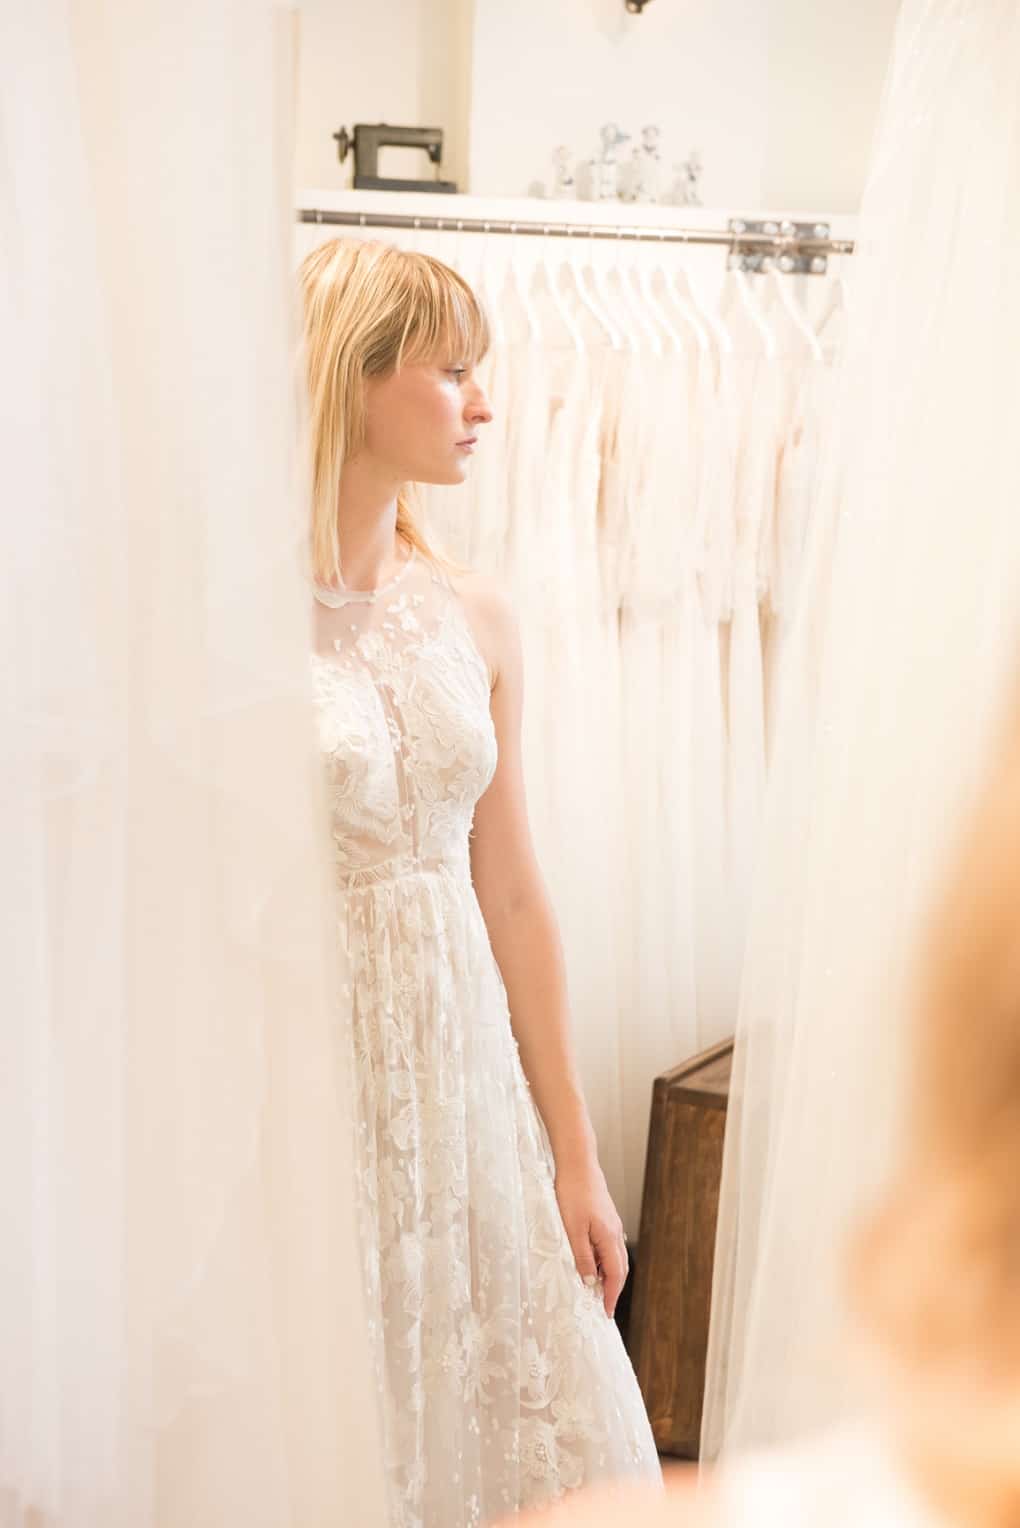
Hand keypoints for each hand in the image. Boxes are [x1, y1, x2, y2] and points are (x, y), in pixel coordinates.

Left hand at [554, 1159, 628, 1318]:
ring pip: (616, 1256)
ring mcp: (612, 1223)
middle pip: (620, 1268)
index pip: (616, 1275)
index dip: (612, 1296)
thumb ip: (582, 1257)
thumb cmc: (572, 1194)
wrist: (577, 1163)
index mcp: (609, 1238)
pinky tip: (592, 1260)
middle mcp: (615, 1232)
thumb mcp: (572, 1230)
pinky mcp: (605, 1216)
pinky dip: (605, 1259)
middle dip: (614, 1289)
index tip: (607, 1314)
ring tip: (597, 1289)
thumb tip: (592, 1282)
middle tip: (604, 1306)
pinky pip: (609, 1245)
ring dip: (609, 1274)